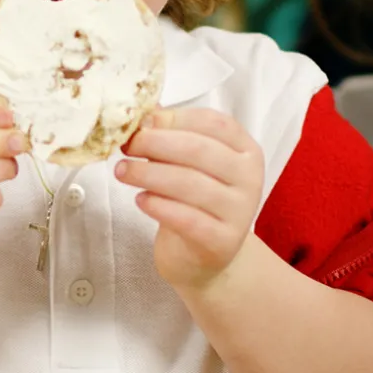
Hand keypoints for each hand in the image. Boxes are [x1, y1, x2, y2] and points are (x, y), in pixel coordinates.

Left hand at [117, 108, 264, 289]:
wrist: (204, 258)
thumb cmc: (194, 202)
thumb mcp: (186, 165)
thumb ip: (170, 136)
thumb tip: (144, 114)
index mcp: (245, 150)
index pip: (213, 123)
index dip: (174, 119)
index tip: (142, 122)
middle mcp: (249, 178)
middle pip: (199, 150)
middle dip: (156, 144)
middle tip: (126, 145)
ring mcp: (239, 211)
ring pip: (190, 183)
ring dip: (149, 174)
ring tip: (122, 172)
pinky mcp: (222, 241)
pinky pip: (187, 219)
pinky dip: (159, 206)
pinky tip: (141, 200)